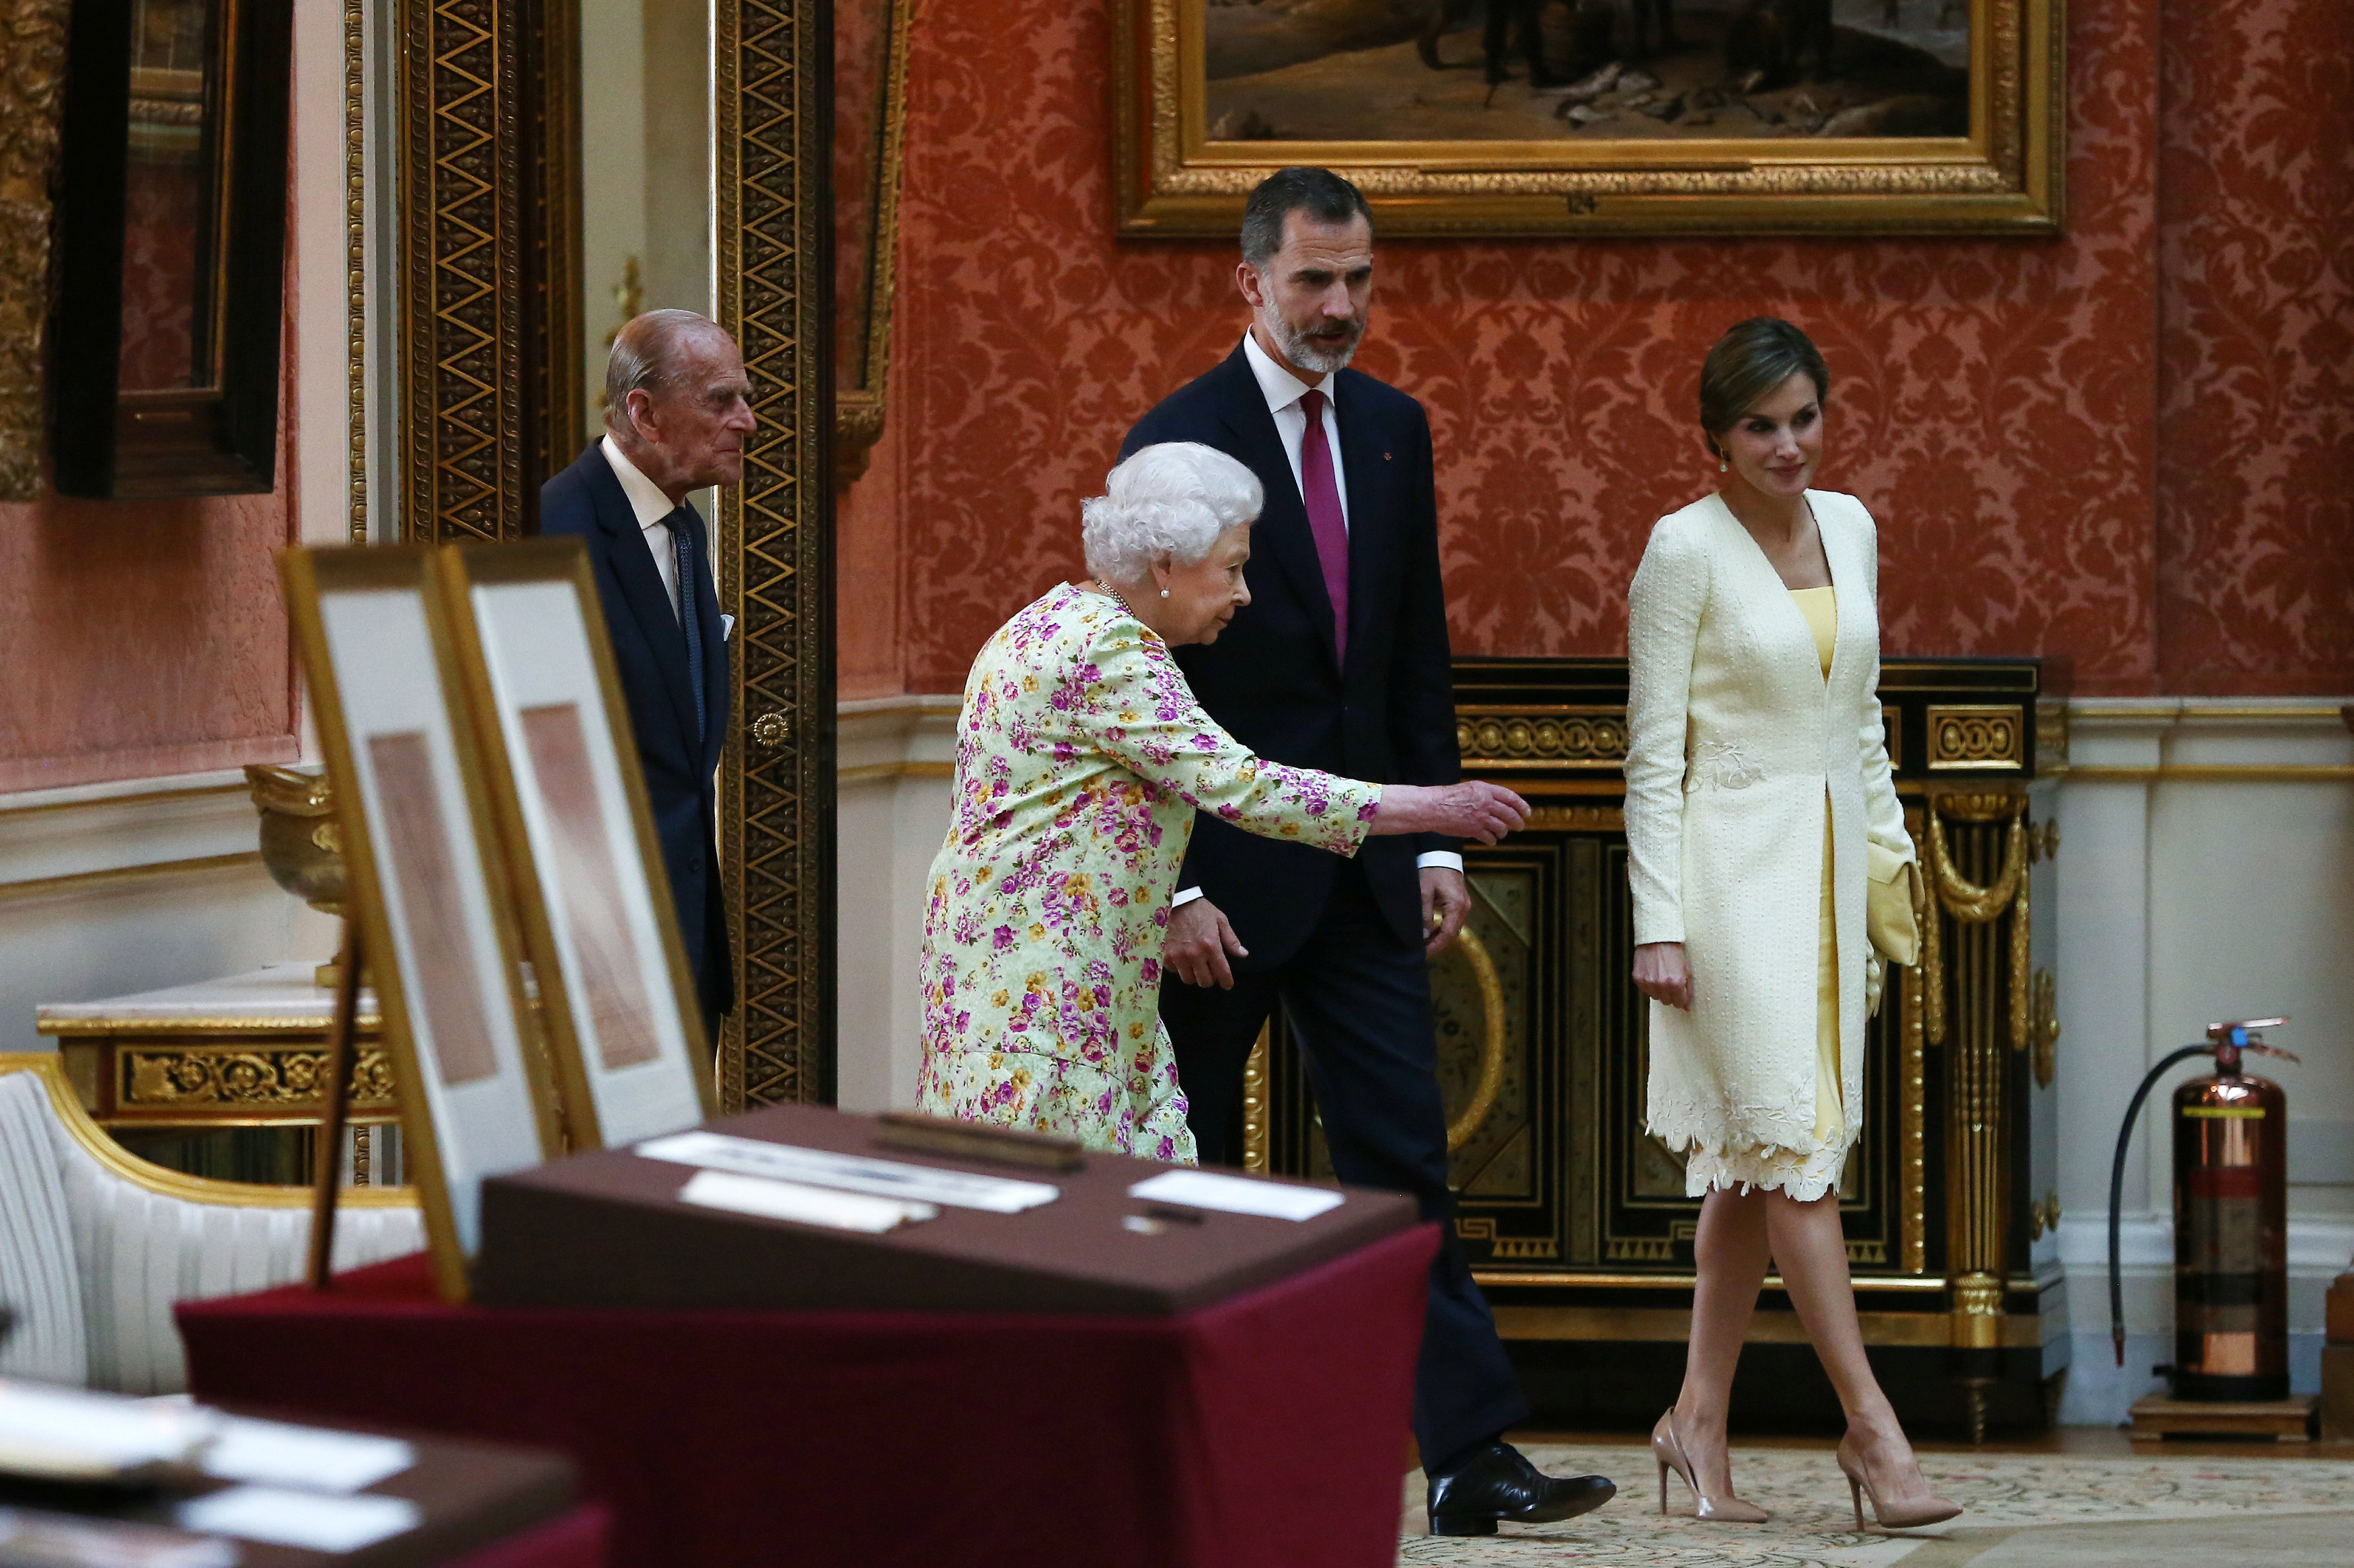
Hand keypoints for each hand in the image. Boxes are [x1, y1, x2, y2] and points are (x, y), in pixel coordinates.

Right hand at [1165, 897, 1246, 988]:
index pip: (1222, 972)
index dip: (1227, 982)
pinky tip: (1183, 960)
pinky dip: (1180, 968)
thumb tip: (1243, 954)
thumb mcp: (1221, 921)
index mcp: (1211, 946)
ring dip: (1195, 975)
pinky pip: (1175, 971)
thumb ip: (1231, 940)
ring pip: (1189, 980)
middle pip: (1205, 981)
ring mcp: (1179, 955)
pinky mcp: (1167, 954)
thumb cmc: (1201, 910)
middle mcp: (1195, 954)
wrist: (1178, 901)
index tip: (1227, 984)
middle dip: (1211, 979)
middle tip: (1211, 971)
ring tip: (1197, 966)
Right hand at [1376, 781, 1531, 843]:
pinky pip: (1490, 838)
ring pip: (1502, 827)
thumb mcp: (1469, 788)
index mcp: (1485, 789)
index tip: (1527, 812)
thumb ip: (1484, 795)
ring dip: (1503, 832)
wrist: (1432, 807)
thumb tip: (1497, 803)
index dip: (1521, 805)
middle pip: (1510, 814)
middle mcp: (1486, 803)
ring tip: (1502, 833)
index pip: (1510, 797)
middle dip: (1517, 822)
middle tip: (1520, 826)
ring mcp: (1481, 817)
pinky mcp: (1474, 830)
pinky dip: (1492, 840)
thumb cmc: (1446, 797)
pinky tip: (1491, 840)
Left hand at [1421, 866, 1469, 955]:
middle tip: (1421, 951)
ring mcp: (1464, 905)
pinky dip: (1443, 929)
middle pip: (1452, 934)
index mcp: (1456, 905)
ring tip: (1424, 943)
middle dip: (1437, 944)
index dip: (1435, 946)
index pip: (1447, 933)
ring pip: (1453, 928)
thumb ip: (1424, 915)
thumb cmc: (1431, 870)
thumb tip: (1424, 935)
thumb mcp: (1423, 892)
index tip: (1423, 953)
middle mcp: (1464, 907)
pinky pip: (1453, 921)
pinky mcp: (1460, 902)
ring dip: (1440, 937)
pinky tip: (1432, 932)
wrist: (1440, 854)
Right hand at [1633, 941, 1691, 1009]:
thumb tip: (1687, 1009)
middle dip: (1671, 995)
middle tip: (1671, 982)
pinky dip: (1650, 985)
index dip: (1681, 998)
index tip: (1680, 993)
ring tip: (1661, 976)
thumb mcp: (1687, 970)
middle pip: (1667, 1002)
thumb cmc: (1674, 952)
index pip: (1680, 1003)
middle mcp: (1662, 985)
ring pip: (1656, 997)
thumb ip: (1689, 991)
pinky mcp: (1638, 979)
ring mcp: (1648, 982)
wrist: (1657, 938)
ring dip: (1660, 990)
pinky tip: (1653, 973)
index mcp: (1676, 983)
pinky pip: (1646, 990)